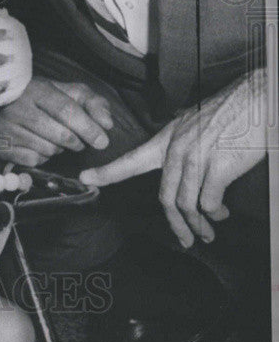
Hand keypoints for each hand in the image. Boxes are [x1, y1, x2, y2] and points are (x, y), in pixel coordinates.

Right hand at [0, 75, 112, 165]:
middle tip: (80, 141)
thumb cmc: (46, 98)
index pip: (65, 110)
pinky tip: (40, 145)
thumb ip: (93, 104)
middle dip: (77, 142)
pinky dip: (43, 157)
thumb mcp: (71, 93)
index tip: (102, 141)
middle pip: (59, 135)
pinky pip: (33, 161)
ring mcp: (6, 127)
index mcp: (36, 89)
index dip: (87, 127)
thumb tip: (107, 124)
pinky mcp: (0, 145)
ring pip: (48, 149)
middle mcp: (18, 107)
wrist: (8, 101)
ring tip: (55, 138)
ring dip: (59, 149)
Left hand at [80, 70, 268, 246]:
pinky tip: (221, 213)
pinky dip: (215, 213)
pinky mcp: (218, 166)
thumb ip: (178, 142)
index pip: (131, 159)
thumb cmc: (229, 112)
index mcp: (166, 139)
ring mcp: (196, 158)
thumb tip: (173, 162)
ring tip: (208, 232)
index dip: (107, 172)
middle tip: (186, 241)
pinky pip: (208, 202)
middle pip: (165, 198)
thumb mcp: (192, 122)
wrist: (255, 99)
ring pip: (187, 205)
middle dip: (175, 226)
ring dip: (199, 225)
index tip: (84, 179)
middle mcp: (176, 149)